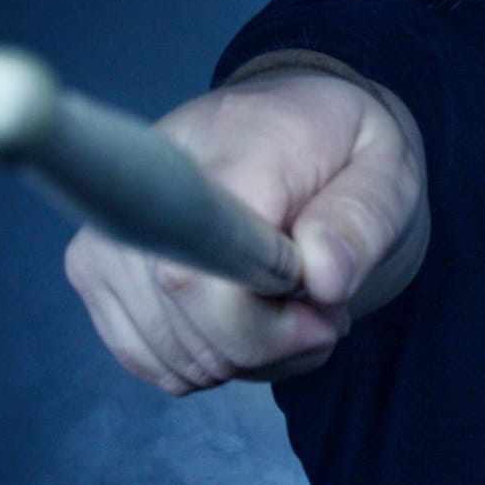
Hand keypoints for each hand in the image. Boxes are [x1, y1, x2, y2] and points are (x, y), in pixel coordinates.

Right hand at [64, 64, 426, 393]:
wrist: (295, 123)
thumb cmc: (343, 149)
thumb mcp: (388, 169)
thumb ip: (362, 219)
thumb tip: (322, 278)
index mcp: (235, 147)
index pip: (202, 263)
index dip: (257, 317)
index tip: (322, 302)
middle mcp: (150, 184)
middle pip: (194, 322)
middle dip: (280, 342)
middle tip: (327, 303)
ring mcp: (112, 229)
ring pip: (177, 353)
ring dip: (252, 355)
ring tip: (294, 301)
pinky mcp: (96, 266)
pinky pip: (150, 360)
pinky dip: (209, 359)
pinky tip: (247, 316)